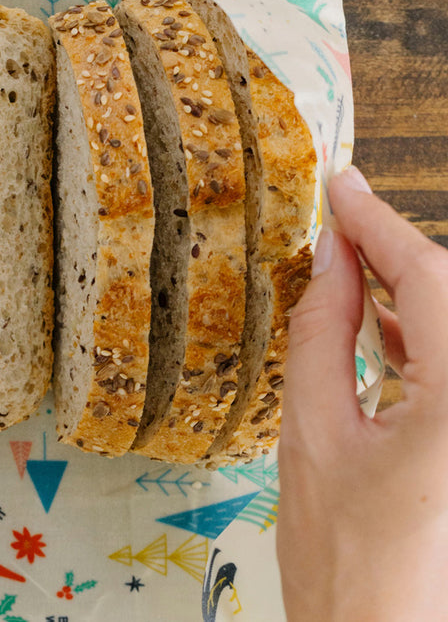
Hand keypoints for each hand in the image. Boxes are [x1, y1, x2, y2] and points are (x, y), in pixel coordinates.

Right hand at [277, 166, 447, 620]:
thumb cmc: (343, 558)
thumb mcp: (313, 433)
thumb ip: (322, 334)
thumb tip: (326, 261)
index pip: (427, 278)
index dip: (378, 221)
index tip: (341, 182)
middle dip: (395, 250)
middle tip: (339, 217)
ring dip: (408, 288)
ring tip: (347, 261)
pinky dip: (421, 332)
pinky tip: (377, 322)